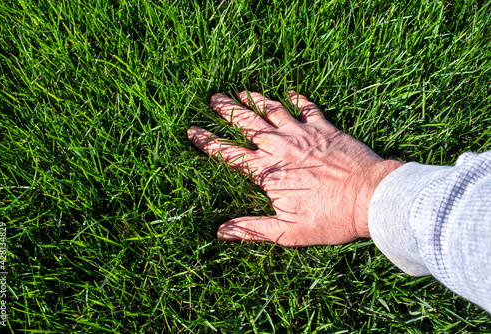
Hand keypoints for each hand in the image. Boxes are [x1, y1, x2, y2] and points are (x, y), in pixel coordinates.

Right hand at [188, 91, 402, 245]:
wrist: (369, 198)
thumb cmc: (329, 218)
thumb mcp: (287, 232)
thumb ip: (252, 229)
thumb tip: (222, 232)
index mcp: (267, 171)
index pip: (229, 154)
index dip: (208, 142)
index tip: (192, 131)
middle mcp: (280, 147)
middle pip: (247, 124)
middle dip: (228, 111)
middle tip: (214, 99)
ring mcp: (303, 133)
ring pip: (273, 110)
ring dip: (255, 100)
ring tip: (241, 92)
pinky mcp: (325, 128)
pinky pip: (308, 107)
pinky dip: (299, 99)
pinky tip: (292, 92)